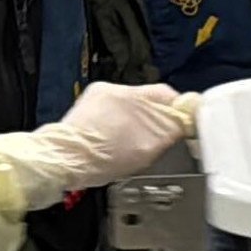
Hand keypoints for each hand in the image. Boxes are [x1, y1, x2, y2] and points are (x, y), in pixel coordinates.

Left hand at [35, 82, 198, 188]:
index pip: (171, 95)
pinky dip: (121, 122)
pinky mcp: (87, 106)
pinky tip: (118, 139)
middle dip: (159, 118)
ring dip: (139, 121)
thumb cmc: (101, 158)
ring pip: (133, 106)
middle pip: (151, 100)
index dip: (182, 111)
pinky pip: (115, 110)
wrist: (62, 161)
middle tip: (162, 139)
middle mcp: (116, 89)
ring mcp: (99, 96)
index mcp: (134, 96)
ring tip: (136, 143)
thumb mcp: (148, 149)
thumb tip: (189, 119)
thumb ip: (172, 129)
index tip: (186, 125)